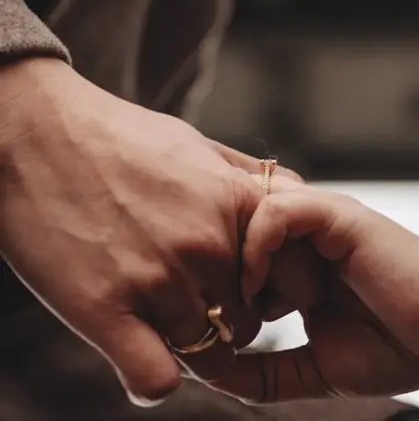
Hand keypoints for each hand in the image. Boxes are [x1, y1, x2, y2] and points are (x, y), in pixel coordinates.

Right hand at [0, 57, 293, 405]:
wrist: (36, 132)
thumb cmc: (115, 134)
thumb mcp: (194, 143)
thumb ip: (244, 174)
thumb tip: (289, 191)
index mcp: (233, 201)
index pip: (285, 275)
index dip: (267, 290)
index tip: (242, 288)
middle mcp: (206, 243)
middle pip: (246, 320)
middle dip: (225, 321)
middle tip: (190, 306)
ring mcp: (157, 280)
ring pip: (208, 354)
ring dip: (188, 347)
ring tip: (157, 324)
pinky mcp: (106, 311)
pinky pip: (157, 380)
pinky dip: (152, 380)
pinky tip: (136, 354)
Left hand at [182, 184, 418, 402]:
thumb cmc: (398, 346)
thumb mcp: (316, 368)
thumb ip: (266, 372)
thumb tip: (209, 374)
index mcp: (298, 264)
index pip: (232, 250)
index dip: (205, 280)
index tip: (194, 325)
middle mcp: (304, 238)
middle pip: (230, 226)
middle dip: (208, 268)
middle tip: (202, 314)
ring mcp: (320, 223)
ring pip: (247, 214)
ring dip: (234, 260)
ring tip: (240, 305)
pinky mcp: (338, 216)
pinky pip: (279, 209)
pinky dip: (257, 243)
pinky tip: (256, 284)